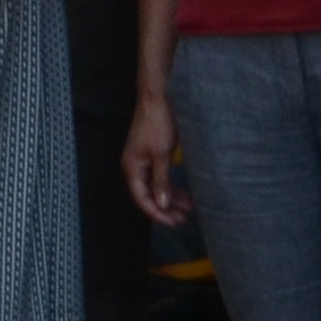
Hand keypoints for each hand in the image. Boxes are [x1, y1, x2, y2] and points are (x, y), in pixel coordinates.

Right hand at [122, 98, 190, 227]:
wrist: (158, 98)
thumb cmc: (157, 124)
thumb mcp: (161, 155)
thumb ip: (161, 181)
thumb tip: (162, 205)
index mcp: (132, 168)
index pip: (142, 198)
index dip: (157, 213)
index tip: (173, 222)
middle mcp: (135, 166)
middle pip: (149, 194)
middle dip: (166, 208)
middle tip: (183, 219)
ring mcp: (144, 160)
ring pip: (157, 186)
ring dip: (171, 197)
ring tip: (188, 208)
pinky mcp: (153, 154)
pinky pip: (161, 176)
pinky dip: (172, 185)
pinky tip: (184, 192)